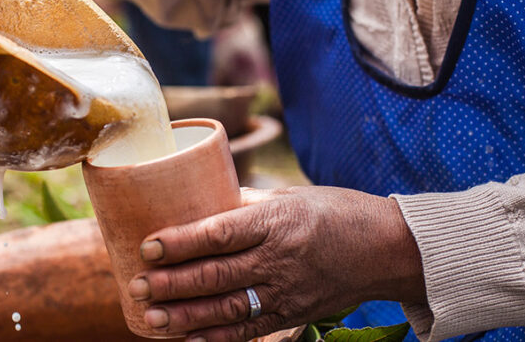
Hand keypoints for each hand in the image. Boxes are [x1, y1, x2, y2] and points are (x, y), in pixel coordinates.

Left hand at [126, 186, 426, 340]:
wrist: (387, 250)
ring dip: (186, 317)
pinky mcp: (292, 315)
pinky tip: (187, 340)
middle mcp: (278, 260)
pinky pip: (248, 332)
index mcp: (275, 222)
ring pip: (226, 309)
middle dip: (172, 283)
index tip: (148, 245)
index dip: (180, 242)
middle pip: (215, 275)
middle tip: (138, 286)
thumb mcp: (290, 197)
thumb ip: (245, 204)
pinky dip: (216, 339)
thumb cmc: (336, 213)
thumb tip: (201, 199)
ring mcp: (285, 292)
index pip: (218, 233)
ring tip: (153, 319)